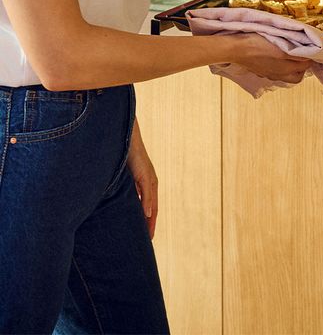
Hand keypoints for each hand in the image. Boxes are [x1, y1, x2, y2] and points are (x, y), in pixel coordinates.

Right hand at [127, 118, 158, 238]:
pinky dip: (147, 204)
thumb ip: (121, 188)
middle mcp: (150, 181)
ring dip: (151, 219)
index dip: (147, 222)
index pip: (148, 207)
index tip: (145, 237)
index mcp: (145, 183)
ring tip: (148, 235)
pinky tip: (146, 215)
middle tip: (147, 243)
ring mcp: (148, 177)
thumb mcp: (121, 175)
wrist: (125, 135)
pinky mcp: (144, 172)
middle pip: (153, 208)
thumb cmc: (120, 153)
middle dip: (151, 225)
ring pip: (152, 203)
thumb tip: (112, 201)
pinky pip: (147, 191)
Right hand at [230, 33, 308, 83]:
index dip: (310, 56)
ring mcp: (268, 74)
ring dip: (291, 67)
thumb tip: (309, 55)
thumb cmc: (256, 44)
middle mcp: (278, 74)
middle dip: (302, 66)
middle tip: (302, 54)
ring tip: (289, 55)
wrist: (236, 48)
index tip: (310, 48)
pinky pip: (275, 72)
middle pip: (297, 76)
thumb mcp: (280, 46)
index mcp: (285, 68)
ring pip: (286, 75)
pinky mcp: (260, 71)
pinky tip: (275, 57)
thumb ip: (296, 52)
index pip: (306, 66)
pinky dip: (280, 67)